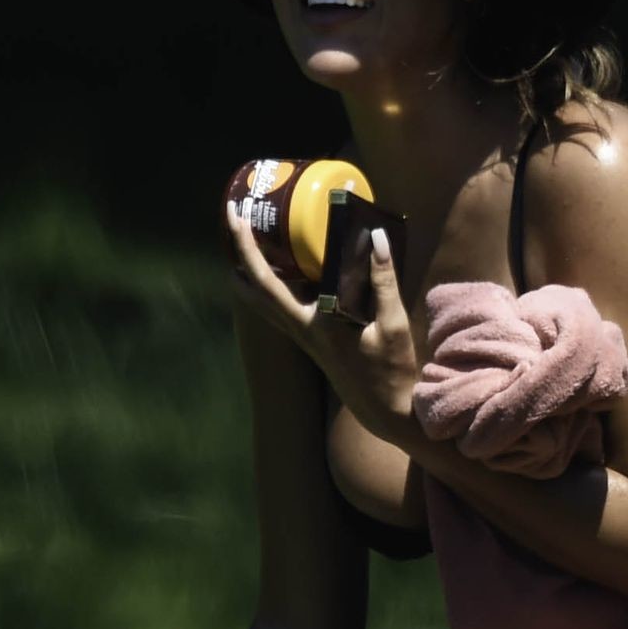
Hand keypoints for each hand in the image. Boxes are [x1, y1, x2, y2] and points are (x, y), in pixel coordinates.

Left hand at [224, 200, 417, 441]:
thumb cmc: (392, 372)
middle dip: (238, 257)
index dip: (248, 249)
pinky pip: (280, 309)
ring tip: (248, 242)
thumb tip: (375, 237)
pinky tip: (283, 271)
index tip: (238, 216)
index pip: (268, 282)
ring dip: (250, 273)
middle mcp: (301, 330)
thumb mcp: (393, 324)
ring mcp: (304, 339)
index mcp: (314, 323)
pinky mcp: (312, 343)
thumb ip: (383, 280)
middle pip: (253, 293)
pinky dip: (272, 287)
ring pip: (263, 304)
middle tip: (233, 221)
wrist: (387, 412)